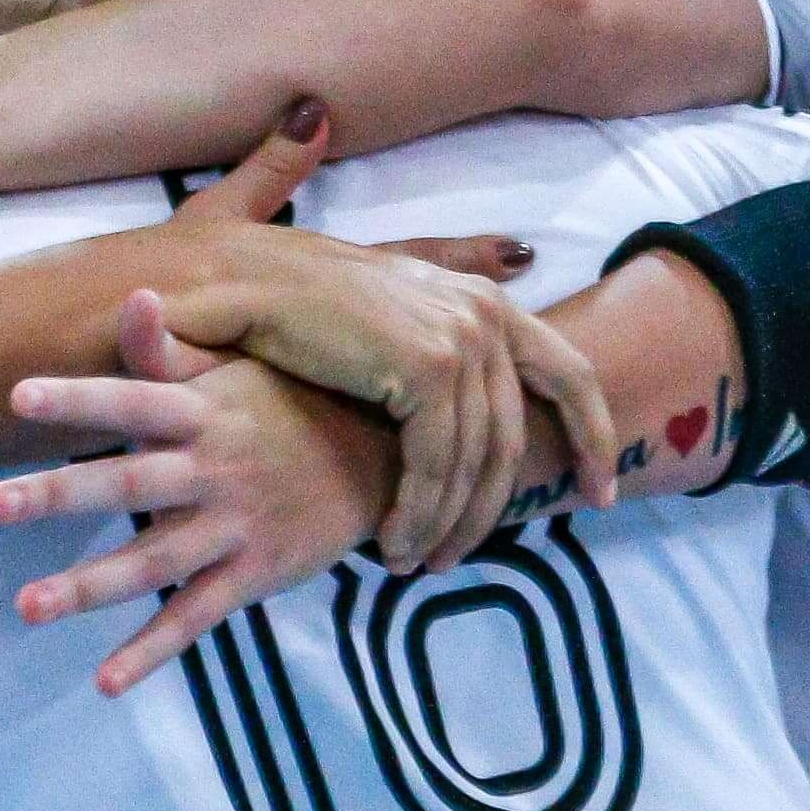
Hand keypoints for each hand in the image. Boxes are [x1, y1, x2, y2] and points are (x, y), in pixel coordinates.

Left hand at [0, 294, 406, 691]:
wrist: (387, 463)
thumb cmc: (292, 406)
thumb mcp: (240, 372)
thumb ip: (171, 351)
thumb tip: (132, 296)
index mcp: (205, 411)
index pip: (133, 397)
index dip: (80, 396)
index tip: (19, 395)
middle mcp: (214, 468)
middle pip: (131, 480)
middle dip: (63, 493)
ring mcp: (234, 526)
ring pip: (154, 559)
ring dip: (90, 584)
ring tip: (27, 606)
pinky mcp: (254, 574)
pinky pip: (195, 617)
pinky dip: (151, 650)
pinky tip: (105, 680)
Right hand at [138, 105, 601, 571]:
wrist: (208, 289)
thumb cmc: (272, 295)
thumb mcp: (375, 280)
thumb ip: (444, 262)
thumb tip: (519, 250)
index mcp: (474, 295)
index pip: (566, 372)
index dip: (593, 434)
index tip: (601, 492)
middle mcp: (478, 311)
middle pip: (518, 435)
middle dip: (493, 507)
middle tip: (458, 557)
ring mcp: (457, 336)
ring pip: (477, 461)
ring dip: (449, 523)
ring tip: (415, 560)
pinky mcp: (424, 368)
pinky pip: (440, 465)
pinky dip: (418, 512)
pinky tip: (395, 543)